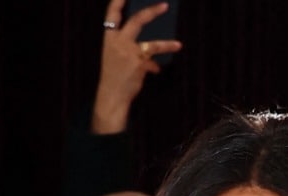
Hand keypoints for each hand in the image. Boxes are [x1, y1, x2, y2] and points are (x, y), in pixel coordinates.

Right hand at [93, 0, 182, 134]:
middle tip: (165, 5)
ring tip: (178, 44)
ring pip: (152, 44)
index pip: (111, 14)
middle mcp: (117, 41)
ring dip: (167, 44)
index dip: (118, 2)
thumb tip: (152, 55)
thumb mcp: (117, 58)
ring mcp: (128, 51)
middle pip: (137, 21)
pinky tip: (157, 69)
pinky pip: (154, 60)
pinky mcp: (138, 63)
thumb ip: (131, 50)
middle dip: (151, 12)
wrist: (111, 94)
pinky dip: (156, 66)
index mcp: (109, 37)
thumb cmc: (114, 76)